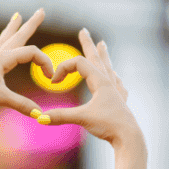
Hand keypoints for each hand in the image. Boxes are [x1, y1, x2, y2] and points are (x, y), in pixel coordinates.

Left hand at [0, 8, 53, 113]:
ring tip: (17, 16)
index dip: (44, 63)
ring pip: (3, 40)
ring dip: (11, 28)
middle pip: (18, 37)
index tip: (50, 78)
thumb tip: (40, 115)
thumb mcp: (1, 99)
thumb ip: (22, 105)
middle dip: (31, 24)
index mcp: (4, 59)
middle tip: (41, 11)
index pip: (31, 53)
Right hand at [36, 28, 141, 149]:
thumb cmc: (108, 125)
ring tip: (103, 45)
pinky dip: (113, 76)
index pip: (79, 63)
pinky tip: (116, 77)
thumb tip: (39, 119)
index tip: (53, 82)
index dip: (63, 69)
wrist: (129, 138)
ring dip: (103, 56)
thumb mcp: (82, 118)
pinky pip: (117, 84)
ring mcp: (117, 91)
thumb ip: (61, 116)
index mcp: (100, 81)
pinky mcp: (121, 102)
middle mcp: (110, 82)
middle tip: (84, 31)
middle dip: (88, 44)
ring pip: (108, 68)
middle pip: (97, 58)